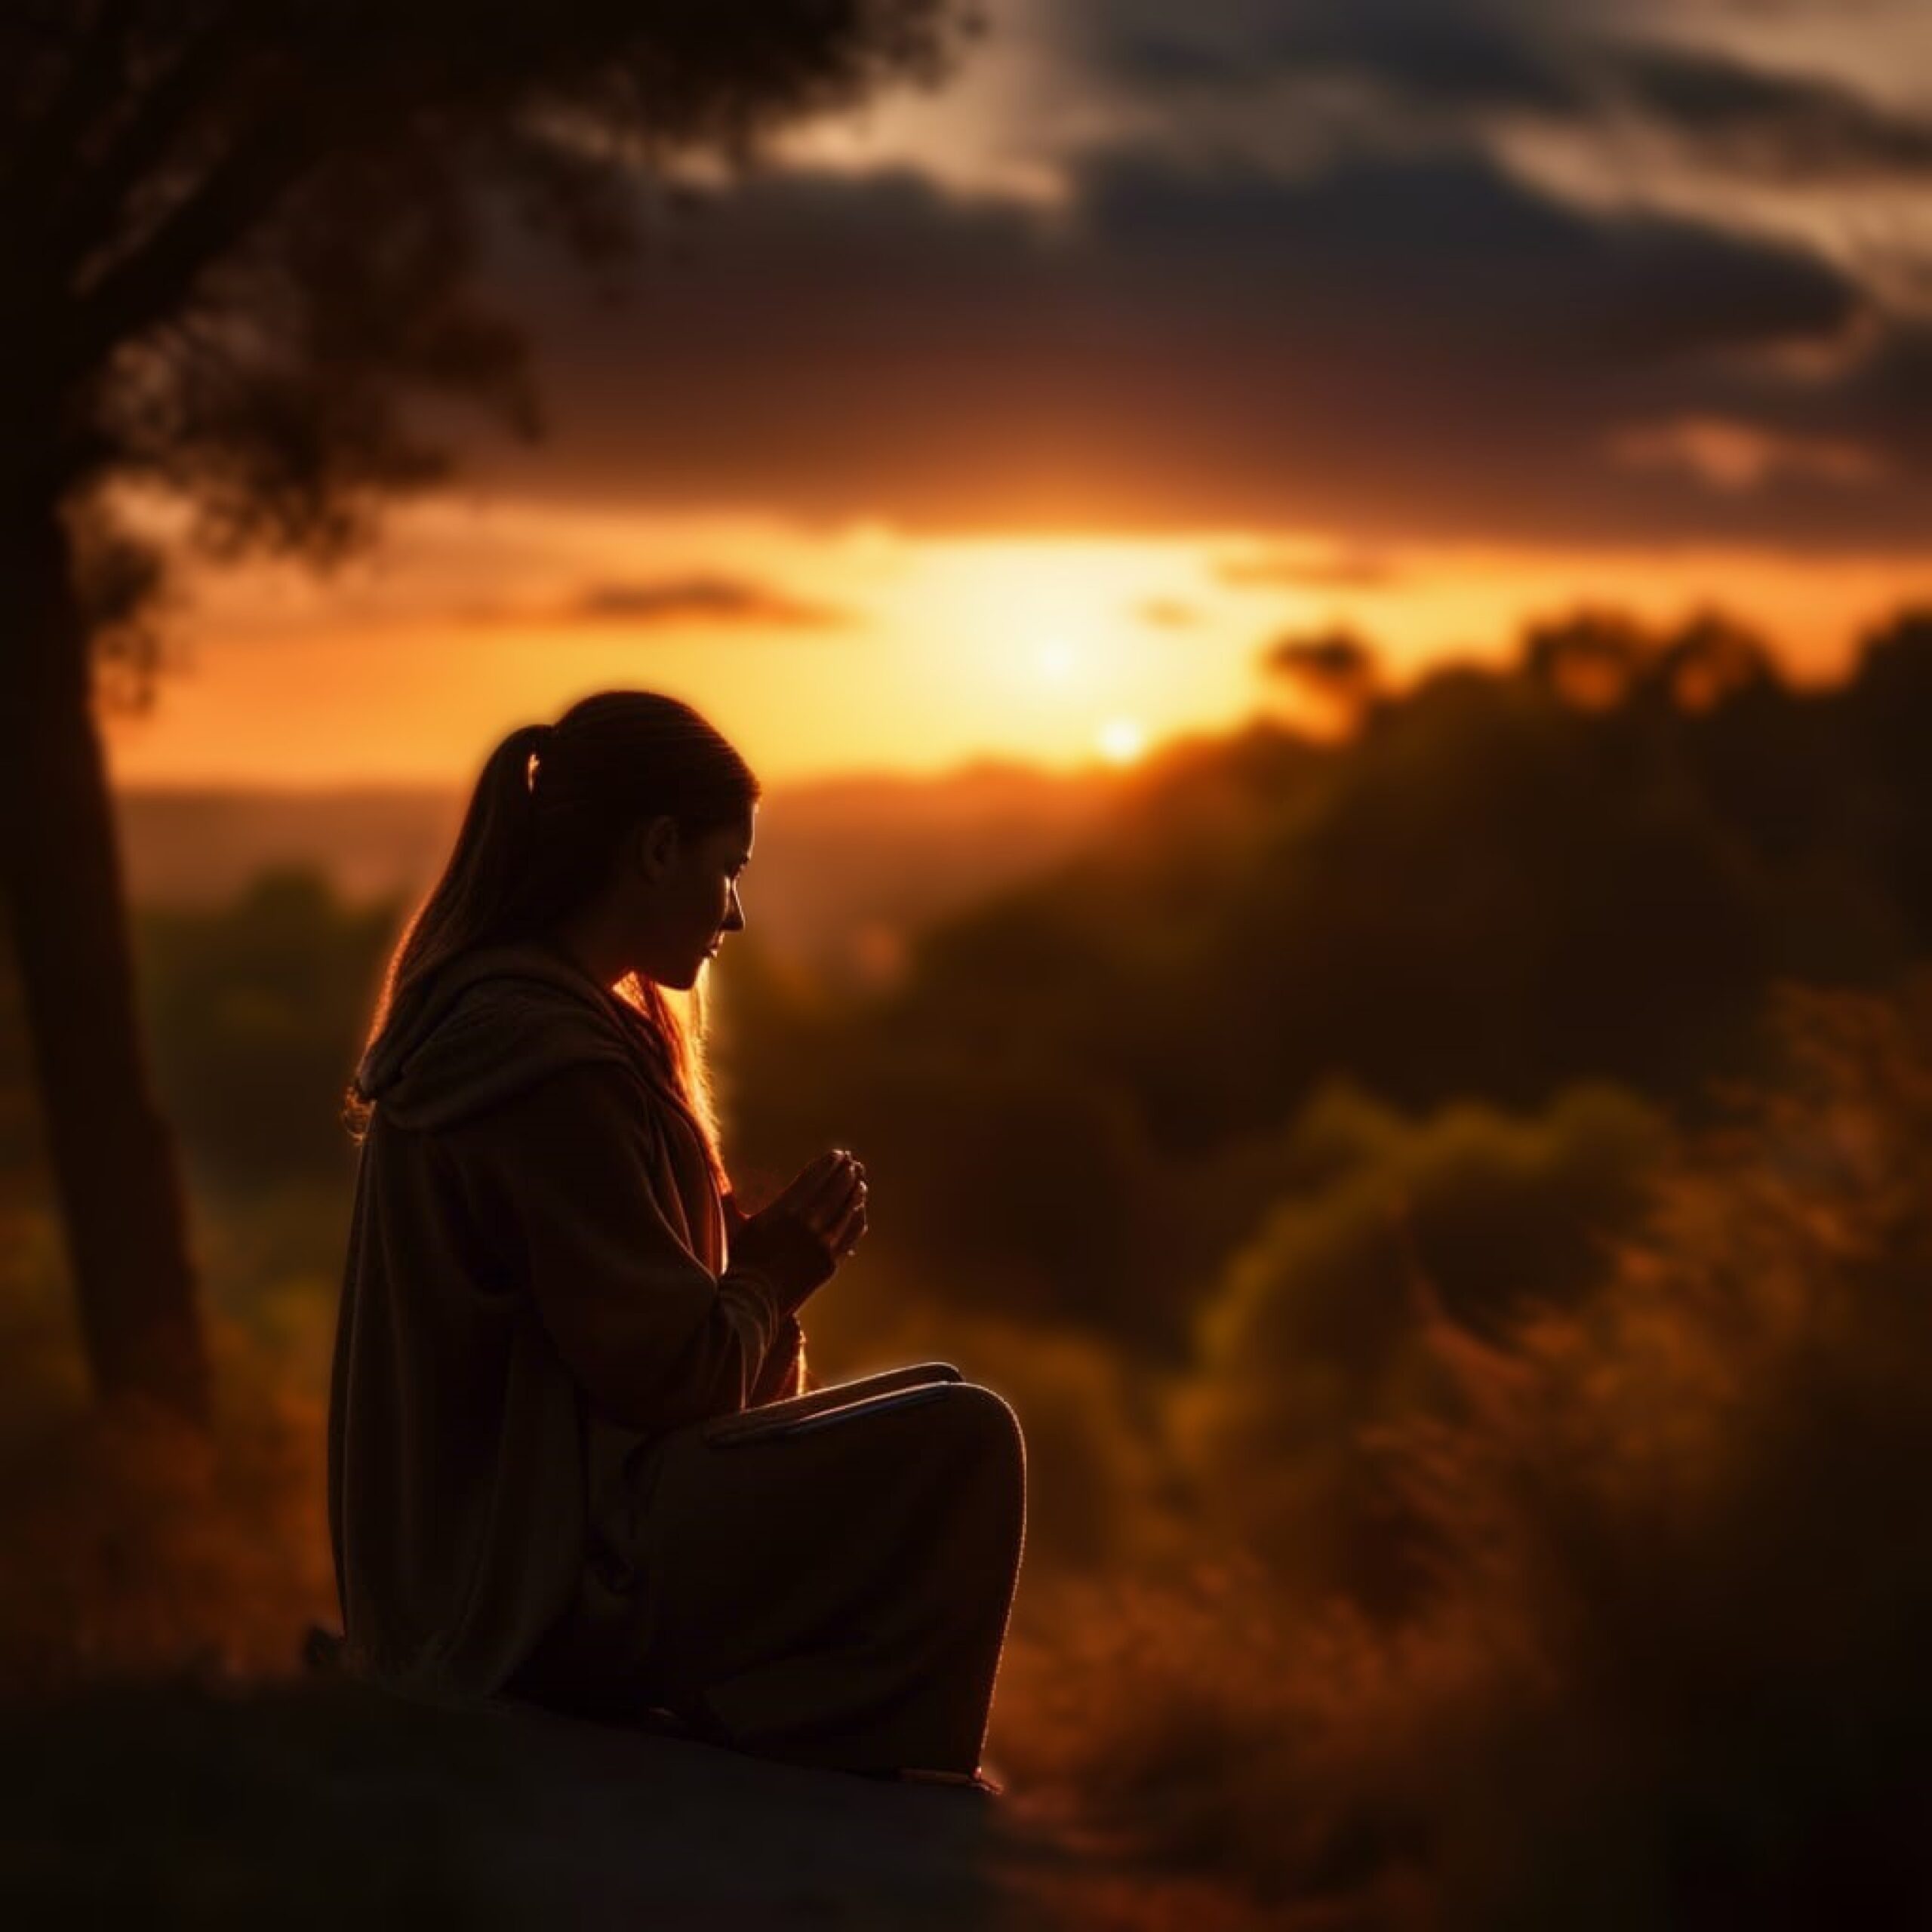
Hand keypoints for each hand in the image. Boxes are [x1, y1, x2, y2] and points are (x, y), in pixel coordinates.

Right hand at [730, 1149, 867, 1310]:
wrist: (754, 1302)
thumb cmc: (741, 1262)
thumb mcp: (736, 1225)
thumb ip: (732, 1196)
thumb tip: (711, 1169)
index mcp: (786, 1210)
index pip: (815, 1177)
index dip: (829, 1163)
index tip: (837, 1153)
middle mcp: (808, 1223)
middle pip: (835, 1189)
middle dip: (846, 1172)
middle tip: (852, 1162)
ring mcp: (823, 1244)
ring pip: (848, 1209)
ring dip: (855, 1192)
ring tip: (860, 1182)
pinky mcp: (830, 1262)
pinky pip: (850, 1234)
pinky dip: (856, 1219)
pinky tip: (859, 1211)